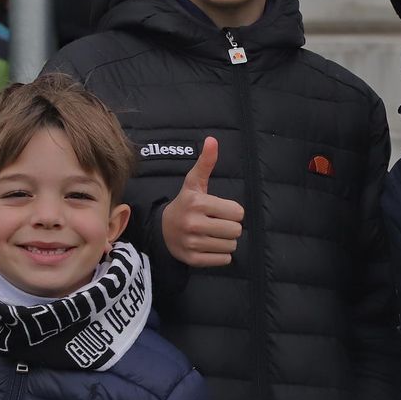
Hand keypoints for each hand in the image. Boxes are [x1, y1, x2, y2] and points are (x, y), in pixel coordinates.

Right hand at [161, 137, 244, 267]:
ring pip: (232, 246)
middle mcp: (194, 223)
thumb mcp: (194, 183)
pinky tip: (209, 246)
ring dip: (226, 241)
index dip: (233, 211)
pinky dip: (221, 255)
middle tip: (218, 223)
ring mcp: (192, 243)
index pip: (238, 212)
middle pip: (236, 230)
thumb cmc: (185, 204)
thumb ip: (206, 163)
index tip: (221, 210)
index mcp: (197, 203)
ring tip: (213, 234)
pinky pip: (224, 260)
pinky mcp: (193, 259)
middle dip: (231, 227)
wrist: (162, 230)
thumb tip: (212, 140)